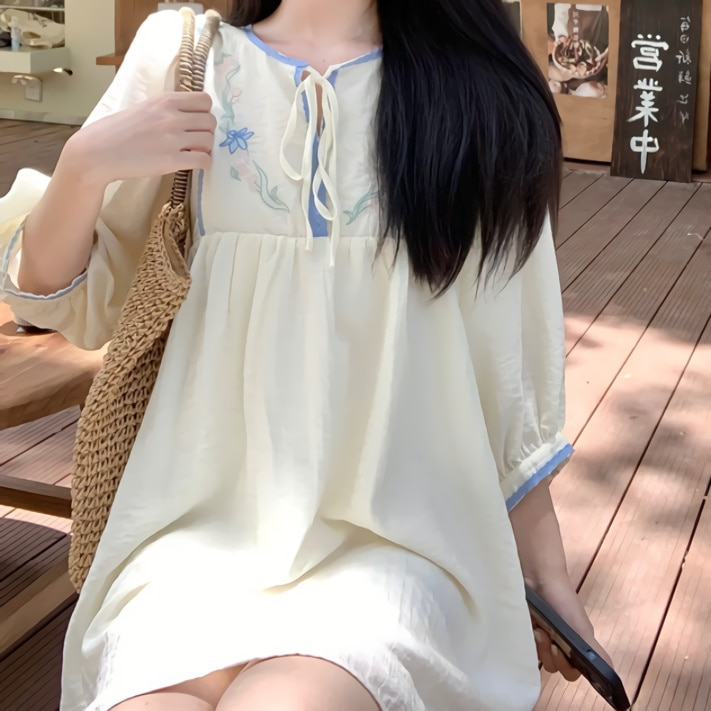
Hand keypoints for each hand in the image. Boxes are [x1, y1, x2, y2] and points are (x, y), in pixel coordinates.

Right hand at [65, 92, 216, 186]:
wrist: (97, 152)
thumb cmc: (116, 132)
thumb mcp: (143, 109)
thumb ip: (164, 111)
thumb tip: (186, 116)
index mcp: (164, 101)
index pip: (204, 100)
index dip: (204, 113)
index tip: (197, 122)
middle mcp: (171, 116)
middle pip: (210, 121)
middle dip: (207, 132)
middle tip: (197, 140)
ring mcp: (172, 138)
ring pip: (209, 140)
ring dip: (206, 148)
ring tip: (194, 152)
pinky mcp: (172, 160)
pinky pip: (204, 160)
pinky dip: (204, 163)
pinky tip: (195, 164)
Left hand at [527, 576, 612, 681]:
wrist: (539, 578)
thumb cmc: (564, 601)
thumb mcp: (583, 629)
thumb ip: (596, 653)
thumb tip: (613, 679)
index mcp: (576, 648)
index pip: (571, 672)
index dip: (566, 668)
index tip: (562, 653)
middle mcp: (560, 645)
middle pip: (554, 666)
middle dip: (551, 655)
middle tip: (549, 637)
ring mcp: (542, 638)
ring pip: (539, 657)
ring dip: (539, 646)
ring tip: (539, 629)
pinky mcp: (526, 630)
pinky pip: (524, 646)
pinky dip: (527, 639)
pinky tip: (530, 626)